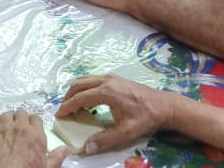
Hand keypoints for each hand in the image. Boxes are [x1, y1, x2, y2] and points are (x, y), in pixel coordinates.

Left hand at [0, 110, 70, 167]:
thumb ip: (57, 157)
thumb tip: (67, 149)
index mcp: (35, 135)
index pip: (36, 118)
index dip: (33, 124)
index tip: (31, 130)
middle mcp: (20, 127)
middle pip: (20, 113)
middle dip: (20, 119)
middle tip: (19, 130)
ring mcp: (3, 129)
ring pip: (5, 115)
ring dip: (7, 121)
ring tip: (7, 132)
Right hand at [56, 75, 172, 154]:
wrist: (164, 105)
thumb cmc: (146, 118)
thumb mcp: (126, 131)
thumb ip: (105, 139)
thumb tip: (86, 147)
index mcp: (107, 91)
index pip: (80, 97)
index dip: (67, 107)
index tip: (59, 115)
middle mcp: (106, 80)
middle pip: (79, 84)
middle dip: (68, 97)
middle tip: (63, 111)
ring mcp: (111, 77)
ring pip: (85, 80)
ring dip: (76, 91)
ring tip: (73, 106)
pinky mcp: (116, 78)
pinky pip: (93, 80)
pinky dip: (85, 88)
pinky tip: (88, 101)